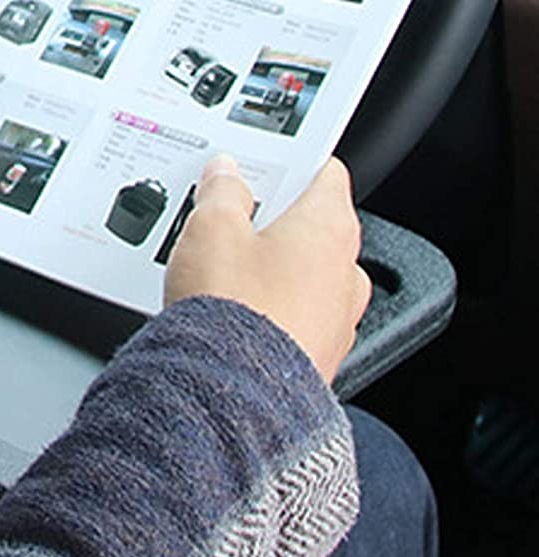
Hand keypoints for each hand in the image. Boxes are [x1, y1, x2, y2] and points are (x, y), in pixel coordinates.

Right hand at [164, 154, 371, 383]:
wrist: (232, 395)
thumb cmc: (234, 310)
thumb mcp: (211, 229)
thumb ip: (222, 192)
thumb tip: (227, 176)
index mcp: (330, 228)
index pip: (324, 172)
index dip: (288, 161)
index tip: (259, 161)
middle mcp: (346, 272)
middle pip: (310, 223)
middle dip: (270, 215)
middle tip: (224, 211)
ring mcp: (336, 318)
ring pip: (302, 272)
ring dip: (268, 263)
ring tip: (218, 263)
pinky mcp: (316, 354)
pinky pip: (293, 313)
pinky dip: (268, 305)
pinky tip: (228, 306)